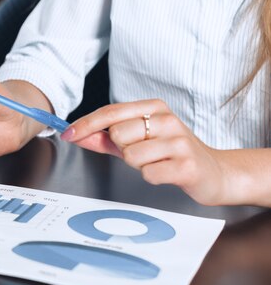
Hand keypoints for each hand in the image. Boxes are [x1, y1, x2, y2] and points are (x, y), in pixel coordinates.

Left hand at [63, 99, 228, 204]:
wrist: (216, 173)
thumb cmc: (172, 154)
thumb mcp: (138, 141)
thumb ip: (106, 139)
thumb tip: (76, 135)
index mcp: (154, 107)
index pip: (111, 112)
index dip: (86, 124)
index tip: (67, 133)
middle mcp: (167, 119)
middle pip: (118, 135)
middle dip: (122, 149)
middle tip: (144, 153)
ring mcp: (179, 141)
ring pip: (131, 156)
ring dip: (138, 165)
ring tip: (157, 162)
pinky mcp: (186, 165)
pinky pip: (148, 174)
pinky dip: (152, 177)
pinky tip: (167, 173)